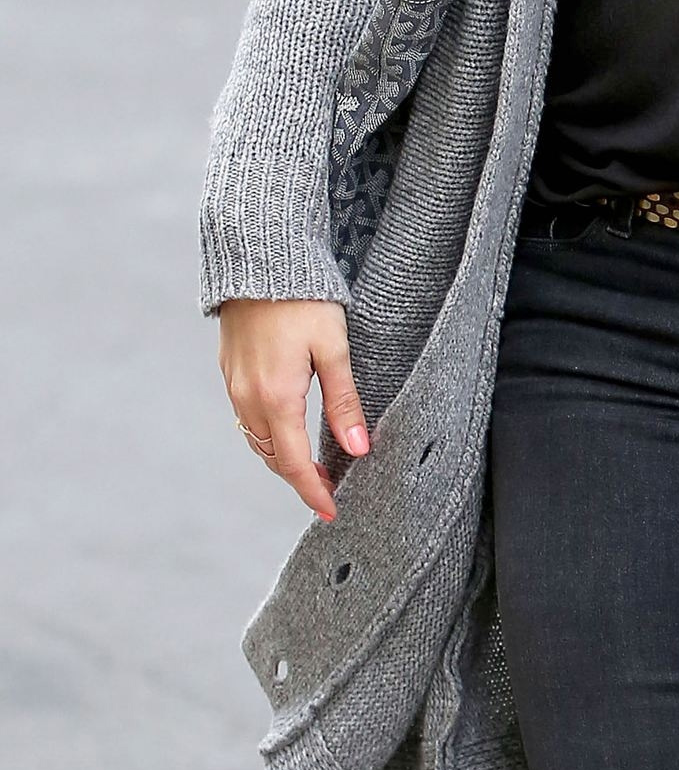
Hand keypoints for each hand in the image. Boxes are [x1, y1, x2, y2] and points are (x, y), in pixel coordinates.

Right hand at [219, 298, 368, 522]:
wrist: (258, 258)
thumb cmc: (303, 299)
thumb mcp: (333, 348)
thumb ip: (344, 401)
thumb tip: (358, 449)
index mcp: (277, 397)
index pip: (293, 463)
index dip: (312, 491)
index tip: (331, 511)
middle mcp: (248, 397)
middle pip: (273, 456)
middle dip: (298, 478)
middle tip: (328, 490)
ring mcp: (234, 384)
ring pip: (257, 438)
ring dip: (281, 457)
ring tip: (311, 466)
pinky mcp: (229, 369)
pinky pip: (246, 416)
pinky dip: (267, 434)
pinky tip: (286, 429)